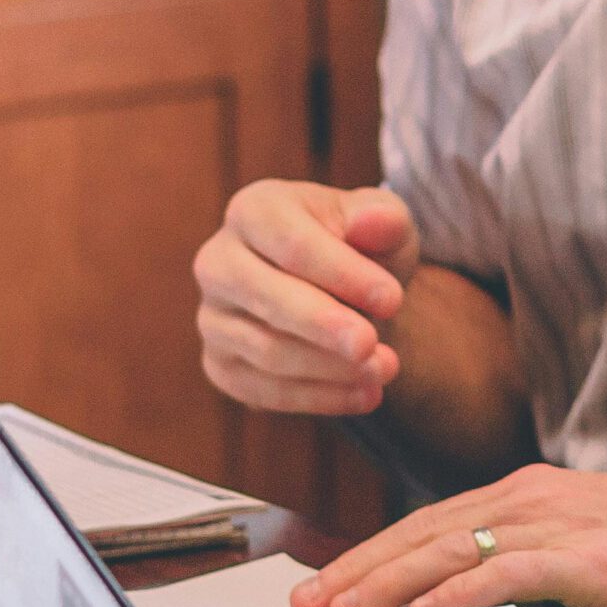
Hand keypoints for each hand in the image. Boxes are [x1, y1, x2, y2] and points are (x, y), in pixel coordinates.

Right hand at [194, 179, 419, 415]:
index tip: (393, 300)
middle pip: (268, 297)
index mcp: (254, 209)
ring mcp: (212, 317)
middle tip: (371, 346)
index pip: (293, 244)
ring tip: (385, 370)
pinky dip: (318, 397)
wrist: (345, 290)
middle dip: (325, 325)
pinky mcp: (220, 365)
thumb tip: (375, 220)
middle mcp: (219, 261)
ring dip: (330, 367)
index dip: (343, 274)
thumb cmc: (361, 246)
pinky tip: (364, 394)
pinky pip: (263, 390)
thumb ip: (383, 218)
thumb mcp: (383, 223)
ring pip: (267, 350)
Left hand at [290, 462, 606, 606]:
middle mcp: (532, 496)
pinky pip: (509, 571)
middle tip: (305, 605)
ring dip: (389, 580)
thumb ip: (530, 561)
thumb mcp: (585, 546)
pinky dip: (460, 588)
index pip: (430, 522)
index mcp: (529, 493)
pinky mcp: (585, 555)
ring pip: (451, 548)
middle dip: (358, 569)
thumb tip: (470, 598)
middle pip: (424, 531)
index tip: (324, 586)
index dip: (371, 553)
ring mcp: (558, 521)